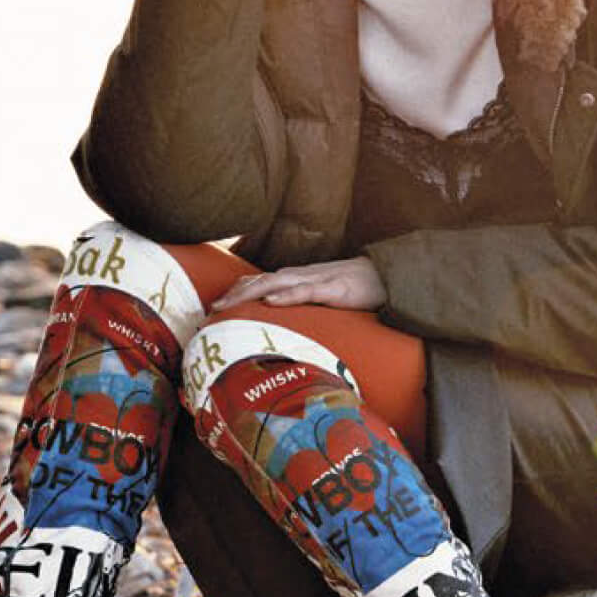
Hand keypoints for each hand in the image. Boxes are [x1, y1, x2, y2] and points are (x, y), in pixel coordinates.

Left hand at [210, 257, 384, 313]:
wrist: (387, 275)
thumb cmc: (355, 289)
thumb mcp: (324, 298)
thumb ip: (304, 306)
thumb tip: (285, 321)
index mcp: (298, 280)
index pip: (260, 283)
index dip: (236, 292)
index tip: (214, 307)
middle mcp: (301, 276)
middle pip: (260, 282)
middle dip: (233, 294)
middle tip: (210, 310)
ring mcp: (317, 281)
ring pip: (276, 283)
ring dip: (249, 293)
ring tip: (227, 304)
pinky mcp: (334, 289)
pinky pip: (307, 291)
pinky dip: (287, 295)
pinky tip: (271, 301)